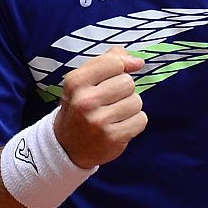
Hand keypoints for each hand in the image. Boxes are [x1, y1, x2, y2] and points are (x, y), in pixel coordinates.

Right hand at [55, 48, 147, 168]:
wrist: (66, 146)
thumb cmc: (80, 106)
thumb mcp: (84, 80)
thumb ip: (109, 61)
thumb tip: (137, 61)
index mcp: (76, 82)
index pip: (114, 62)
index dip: (121, 67)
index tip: (116, 75)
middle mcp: (85, 101)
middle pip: (128, 83)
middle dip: (124, 90)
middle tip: (109, 101)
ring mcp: (99, 121)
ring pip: (136, 101)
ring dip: (130, 107)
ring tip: (113, 114)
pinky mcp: (113, 137)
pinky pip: (141, 120)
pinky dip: (134, 122)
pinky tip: (119, 126)